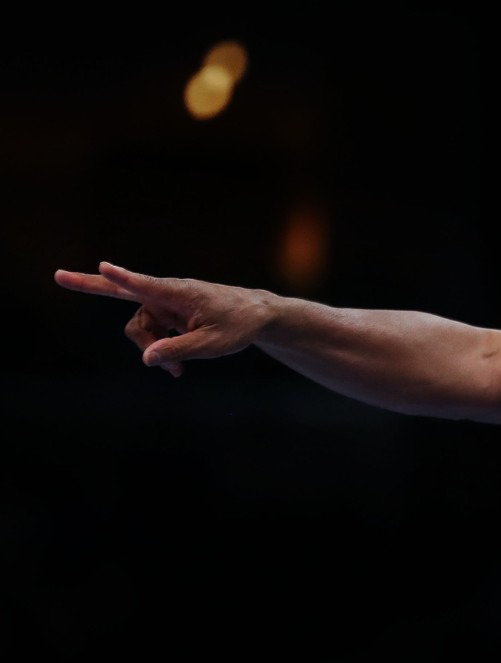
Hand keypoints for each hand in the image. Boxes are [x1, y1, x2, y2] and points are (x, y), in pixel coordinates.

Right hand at [55, 262, 269, 377]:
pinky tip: (176, 369)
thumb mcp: (213, 344)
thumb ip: (180, 350)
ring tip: (176, 371)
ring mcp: (167, 303)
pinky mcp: (170, 314)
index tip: (103, 266)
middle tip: (57, 276)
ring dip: (153, 350)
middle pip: (126, 299)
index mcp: (179, 293)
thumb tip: (146, 359)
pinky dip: (160, 351)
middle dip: (91, 287)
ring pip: (142, 328)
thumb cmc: (238, 325)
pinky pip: (153, 334)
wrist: (257, 315)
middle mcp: (168, 294)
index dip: (122, 278)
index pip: (145, 285)